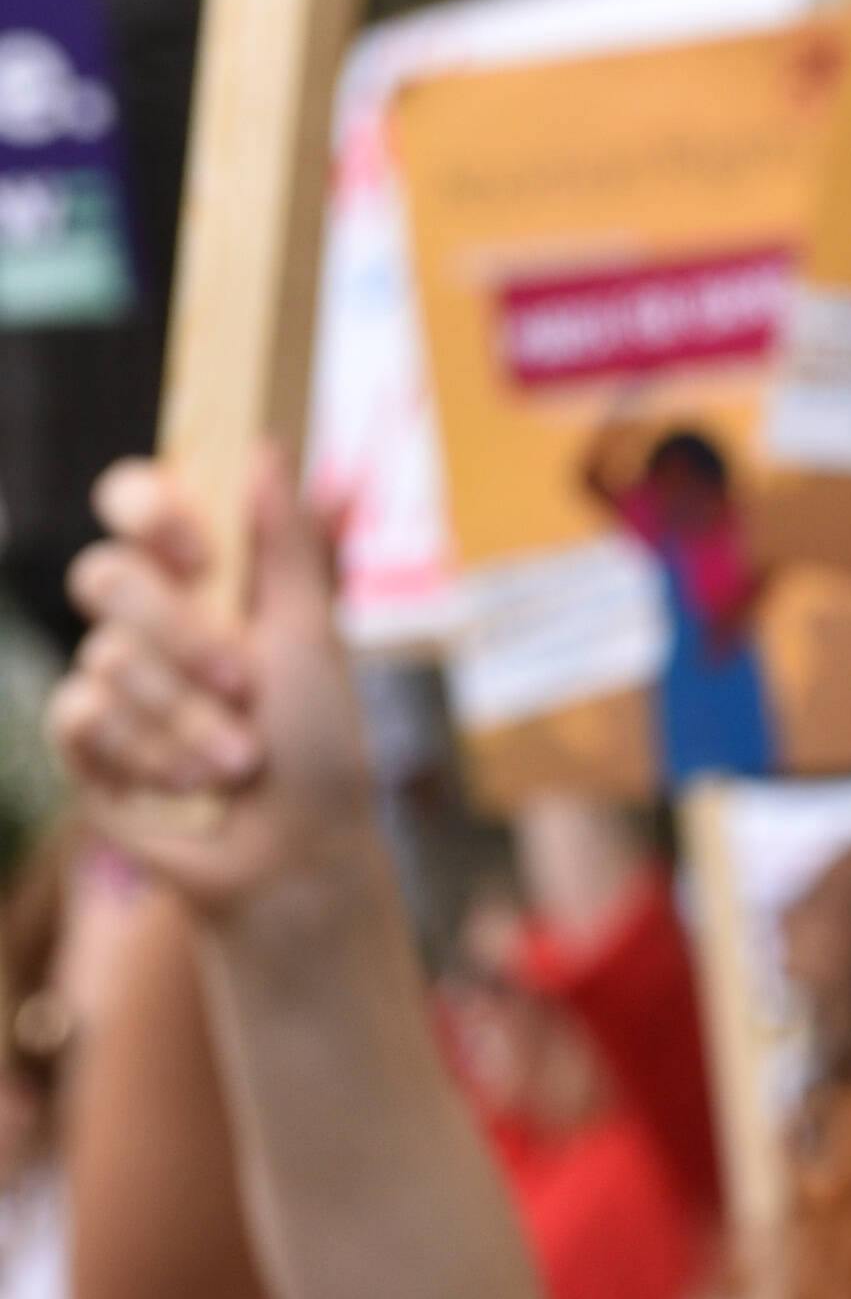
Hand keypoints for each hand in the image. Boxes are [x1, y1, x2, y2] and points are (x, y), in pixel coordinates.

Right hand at [52, 452, 381, 921]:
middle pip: (103, 578)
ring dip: (184, 723)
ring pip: (103, 662)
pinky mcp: (86, 742)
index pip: (133, 501)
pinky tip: (181, 785)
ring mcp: (113, 679)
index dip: (150, 514)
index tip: (200, 557)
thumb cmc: (324, 748)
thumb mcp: (316, 641)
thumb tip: (266, 446)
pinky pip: (77, 717)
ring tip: (237, 764)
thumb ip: (287, 548)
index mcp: (206, 582)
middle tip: (243, 688)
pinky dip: (142, 754)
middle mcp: (150, 620)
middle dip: (180, 642)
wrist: (300, 852)